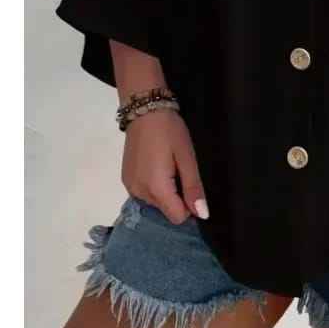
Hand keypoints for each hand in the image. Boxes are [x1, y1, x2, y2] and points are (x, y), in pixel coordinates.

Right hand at [121, 109, 208, 224]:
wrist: (144, 110)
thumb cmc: (169, 131)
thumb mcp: (187, 157)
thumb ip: (193, 188)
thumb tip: (202, 215)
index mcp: (156, 189)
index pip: (177, 217)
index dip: (189, 206)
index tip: (191, 186)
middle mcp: (139, 193)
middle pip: (166, 211)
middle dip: (177, 196)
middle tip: (179, 170)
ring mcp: (130, 186)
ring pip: (155, 203)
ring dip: (165, 191)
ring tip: (167, 165)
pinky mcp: (126, 179)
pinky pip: (145, 193)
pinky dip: (154, 185)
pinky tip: (157, 165)